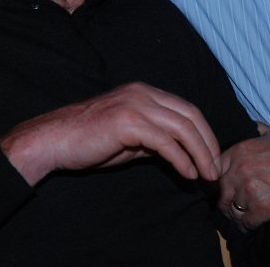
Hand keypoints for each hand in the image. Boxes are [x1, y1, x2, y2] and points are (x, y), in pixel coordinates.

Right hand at [0, 82, 222, 185]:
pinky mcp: (128, 121)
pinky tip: (188, 173)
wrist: (54, 140)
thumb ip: (155, 138)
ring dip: (200, 154)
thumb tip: (181, 152)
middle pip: (191, 115)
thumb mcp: (129, 137)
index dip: (205, 134)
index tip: (213, 158)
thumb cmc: (88, 141)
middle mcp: (144, 93)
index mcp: (145, 92)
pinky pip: (165, 141)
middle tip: (215, 171)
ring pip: (182, 128)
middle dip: (208, 145)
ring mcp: (136, 104)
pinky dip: (181, 159)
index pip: (187, 109)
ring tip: (207, 176)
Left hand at [219, 129, 269, 229]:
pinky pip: (246, 223)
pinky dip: (250, 225)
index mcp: (238, 151)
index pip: (212, 172)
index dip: (218, 183)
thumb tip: (250, 126)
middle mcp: (239, 169)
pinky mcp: (260, 207)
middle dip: (227, 201)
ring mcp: (248, 189)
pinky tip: (257, 221)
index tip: (224, 189)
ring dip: (238, 215)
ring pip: (231, 211)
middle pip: (220, 194)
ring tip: (248, 214)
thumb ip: (256, 133)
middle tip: (235, 206)